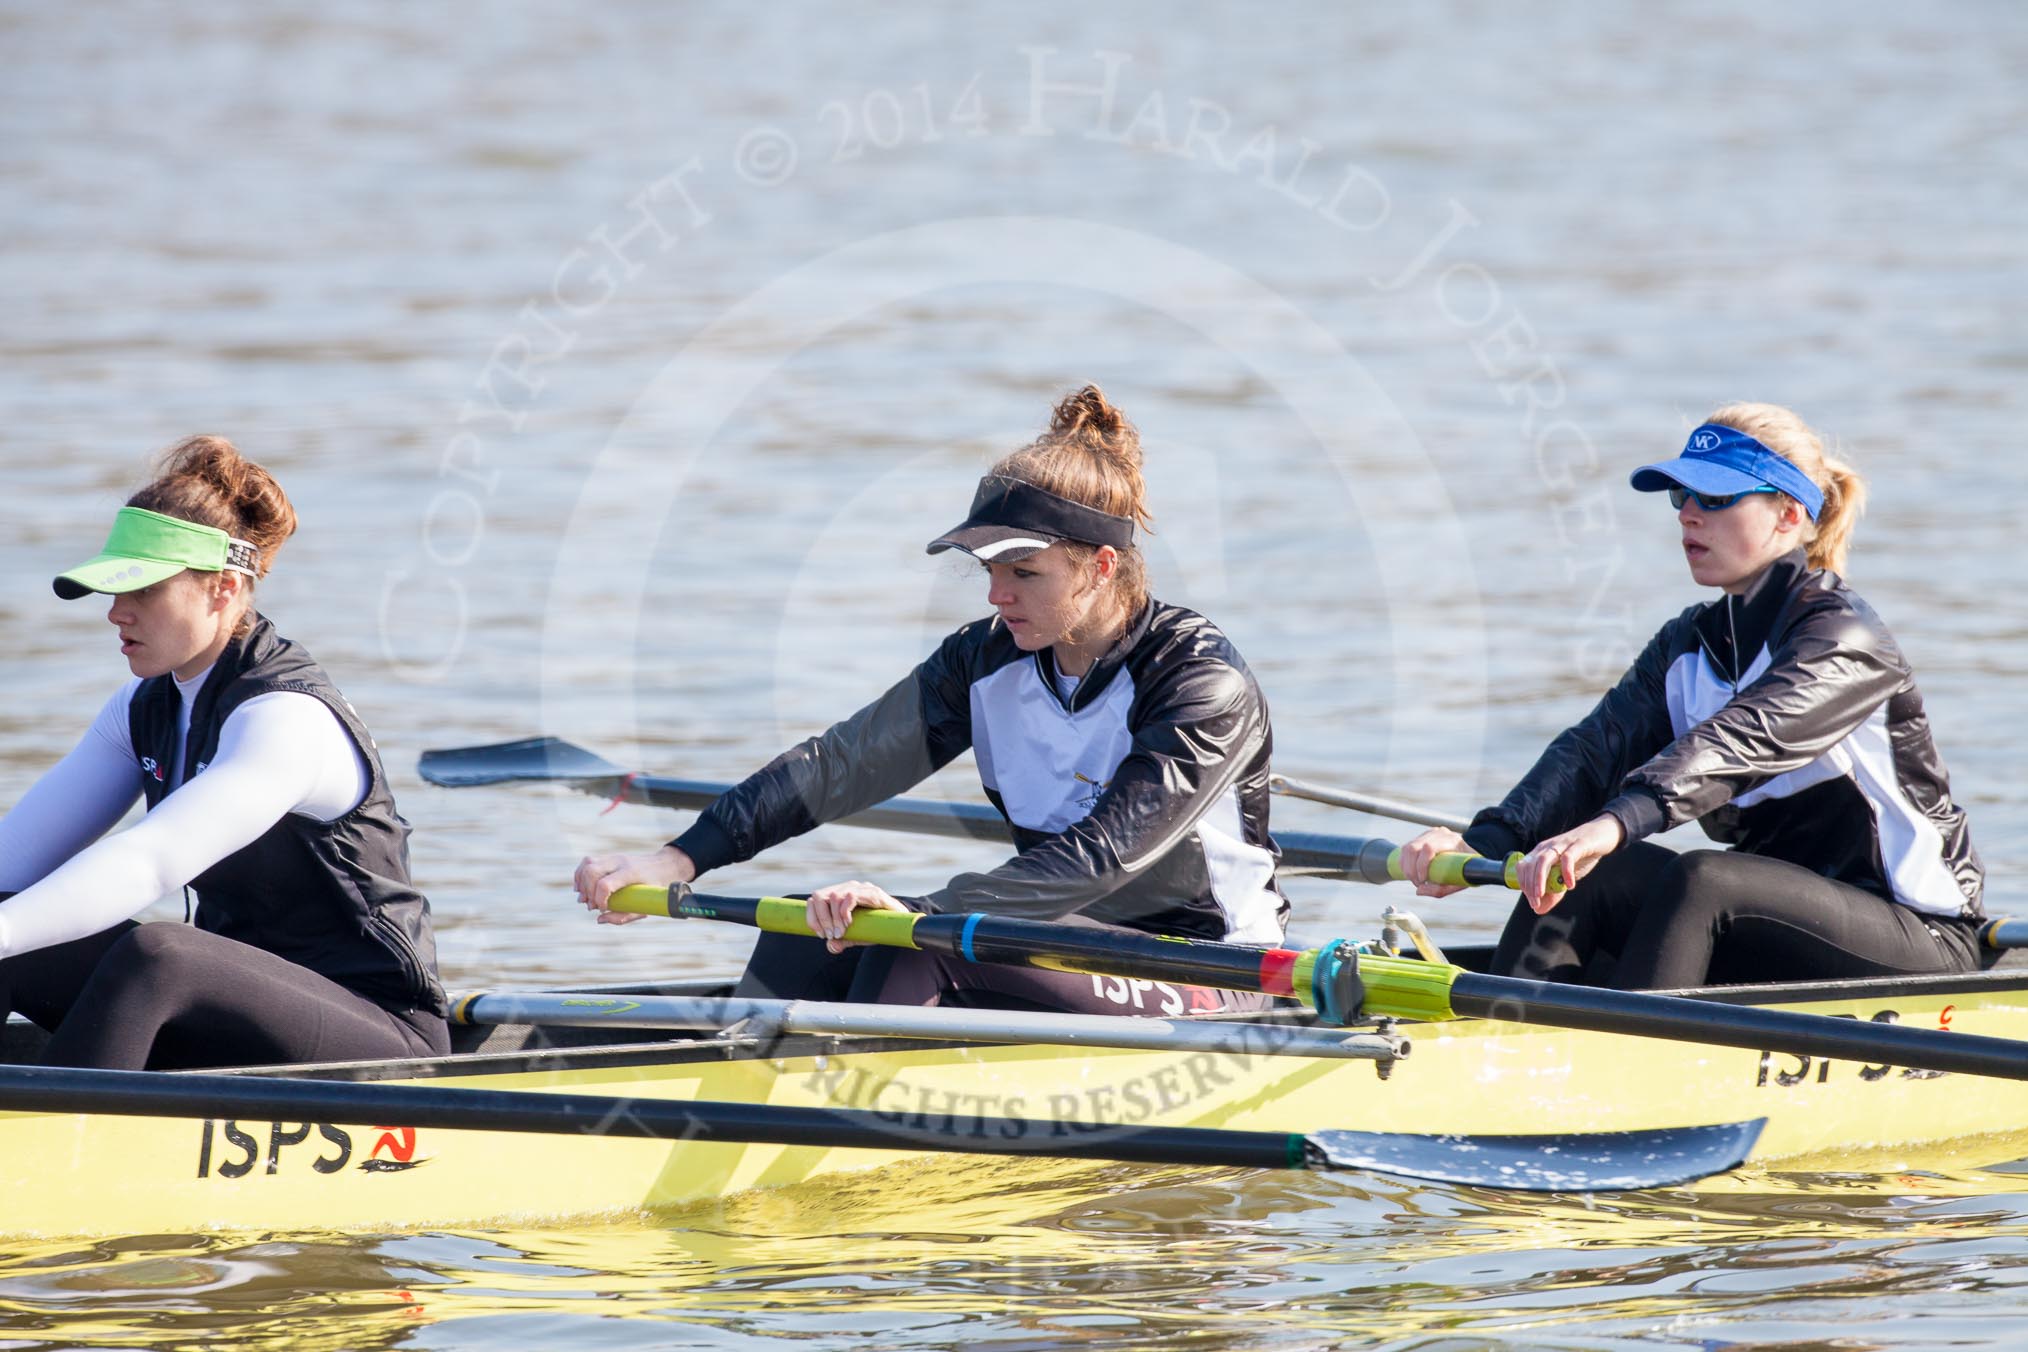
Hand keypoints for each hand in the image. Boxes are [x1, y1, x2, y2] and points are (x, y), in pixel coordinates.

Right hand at [573, 845, 695, 926]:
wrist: (663, 867)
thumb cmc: (655, 889)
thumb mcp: (645, 906)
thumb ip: (623, 916)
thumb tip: (599, 919)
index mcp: (632, 873)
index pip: (606, 884)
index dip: (599, 899)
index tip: (602, 909)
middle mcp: (620, 862)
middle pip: (592, 871)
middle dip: (587, 892)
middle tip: (592, 906)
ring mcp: (613, 857)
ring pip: (587, 864)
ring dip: (581, 883)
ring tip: (584, 898)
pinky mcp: (608, 857)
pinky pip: (588, 862)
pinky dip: (580, 875)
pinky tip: (582, 888)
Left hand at [806, 880, 909, 953]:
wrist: (900, 922)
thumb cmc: (875, 927)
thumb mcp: (855, 937)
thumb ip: (841, 941)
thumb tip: (831, 946)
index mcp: (839, 894)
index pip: (815, 898)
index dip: (812, 917)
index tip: (820, 934)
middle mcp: (847, 887)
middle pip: (819, 896)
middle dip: (821, 919)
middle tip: (830, 936)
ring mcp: (859, 888)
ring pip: (834, 896)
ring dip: (833, 919)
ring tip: (841, 933)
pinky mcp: (872, 892)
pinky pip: (851, 897)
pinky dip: (845, 912)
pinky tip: (849, 923)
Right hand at [1397, 827, 1470, 898]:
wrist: (1470, 855)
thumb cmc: (1467, 869)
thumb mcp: (1459, 882)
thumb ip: (1440, 890)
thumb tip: (1419, 890)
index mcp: (1451, 841)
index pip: (1429, 848)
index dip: (1421, 865)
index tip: (1423, 881)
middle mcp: (1438, 834)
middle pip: (1414, 847)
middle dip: (1411, 870)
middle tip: (1417, 884)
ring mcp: (1429, 834)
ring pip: (1407, 848)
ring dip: (1406, 867)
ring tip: (1414, 880)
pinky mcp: (1421, 838)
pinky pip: (1405, 849)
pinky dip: (1404, 863)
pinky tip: (1410, 872)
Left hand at [1516, 814, 1623, 913]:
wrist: (1602, 836)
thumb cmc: (1581, 856)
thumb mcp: (1564, 876)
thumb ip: (1553, 892)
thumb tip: (1538, 910)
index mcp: (1541, 852)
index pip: (1523, 866)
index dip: (1523, 884)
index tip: (1532, 900)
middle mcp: (1548, 847)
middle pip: (1531, 865)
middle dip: (1530, 886)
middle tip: (1535, 903)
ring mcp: (1562, 844)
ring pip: (1543, 860)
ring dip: (1539, 879)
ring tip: (1541, 895)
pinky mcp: (1577, 844)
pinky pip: (1567, 857)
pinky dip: (1566, 872)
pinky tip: (1570, 885)